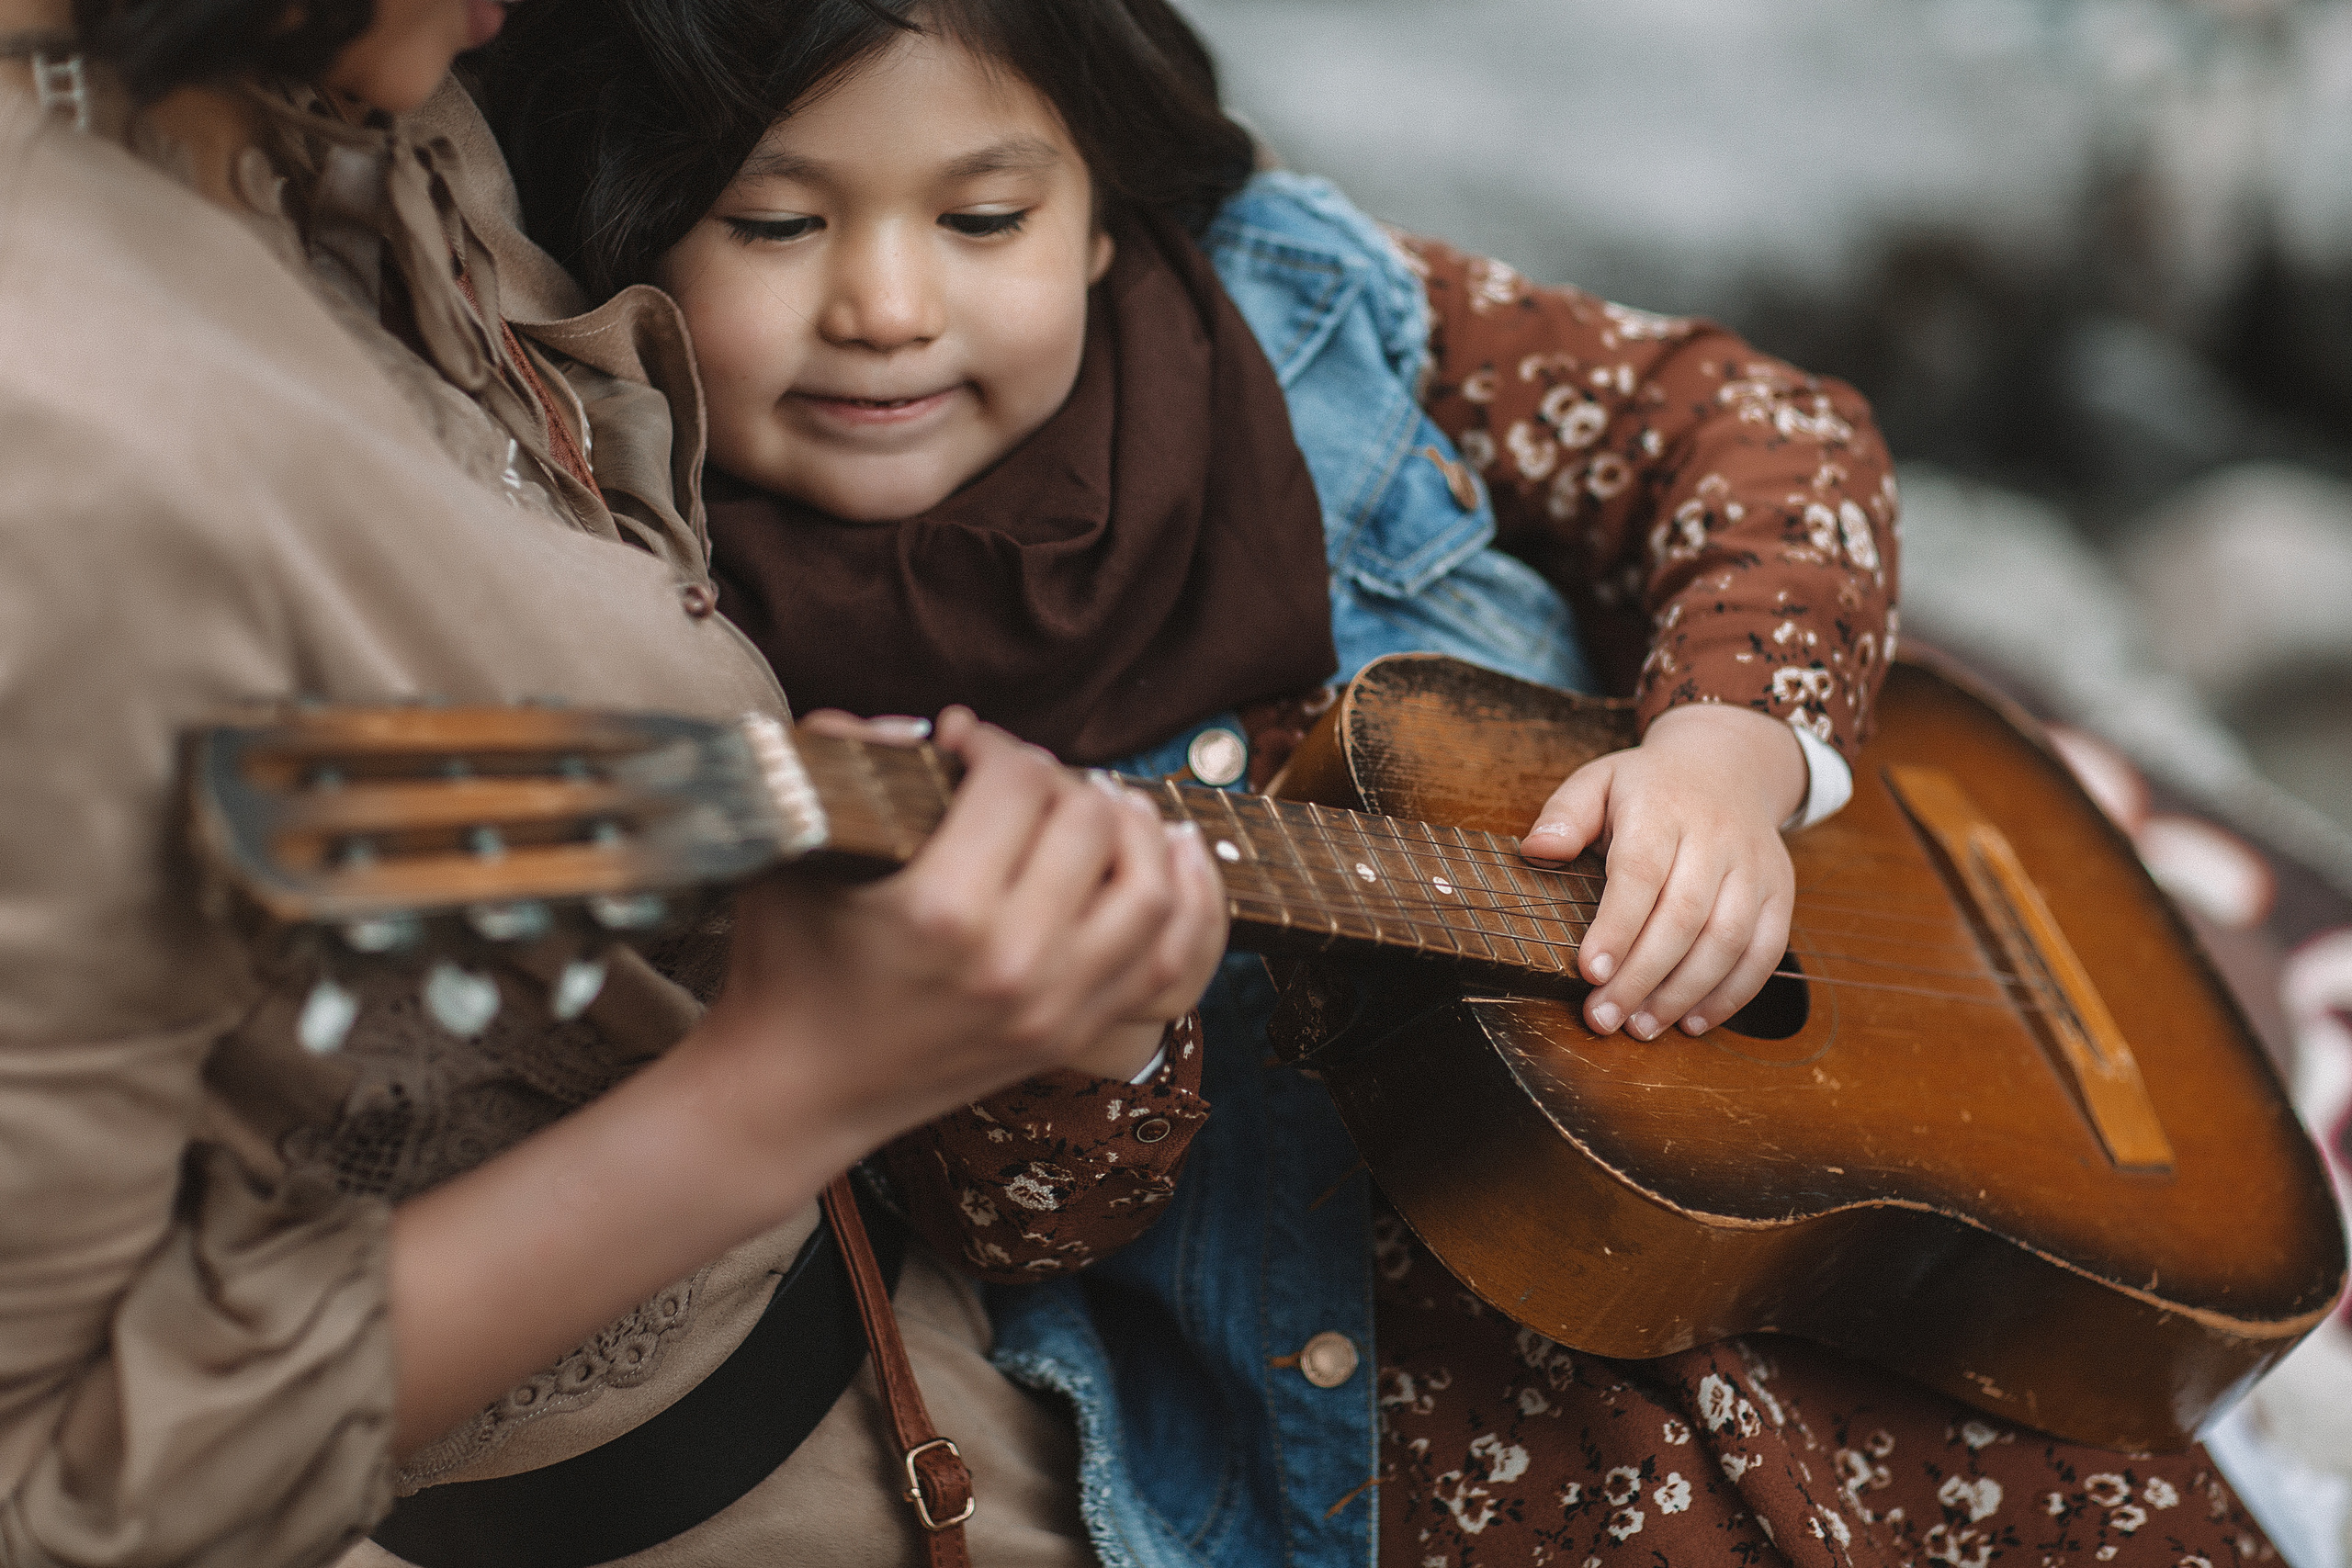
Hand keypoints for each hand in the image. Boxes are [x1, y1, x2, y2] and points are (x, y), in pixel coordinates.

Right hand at [800, 711, 1226, 1084]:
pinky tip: (1176, 856)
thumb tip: (920, 726)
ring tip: (1104, 804)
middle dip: (1060, 779)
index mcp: (942, 910)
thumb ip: (848, 764)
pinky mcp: (1073, 1034)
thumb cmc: (787, 963)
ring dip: (1138, 829)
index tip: (964, 741)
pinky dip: (1188, 901)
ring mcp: (1054, 1007)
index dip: (993, 741)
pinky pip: (1171, 962)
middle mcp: (1013, 963)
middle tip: (1020, 778)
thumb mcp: (799, 851)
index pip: (1017, 783)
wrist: (795, 1090)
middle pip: (1093, 824)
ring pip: (1153, 888)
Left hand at [1519, 705, 1804, 1040]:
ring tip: (1641, 1026)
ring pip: (1727, 940)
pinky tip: (1692, 1020)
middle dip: (1642, 976)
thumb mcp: (1598, 780)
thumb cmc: (1649, 786)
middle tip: (1604, 1017)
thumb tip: (1536, 849)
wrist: (1728, 764)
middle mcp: (1715, 838)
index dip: (1617, 927)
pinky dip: (1731, 994)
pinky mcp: (1779, 893)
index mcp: (1662, 810)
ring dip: (1683, 993)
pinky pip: (1765, 951)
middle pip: (1683, 917)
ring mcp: (1754, 867)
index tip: (1589, 971)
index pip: (1641, 873)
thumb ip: (1565, 814)